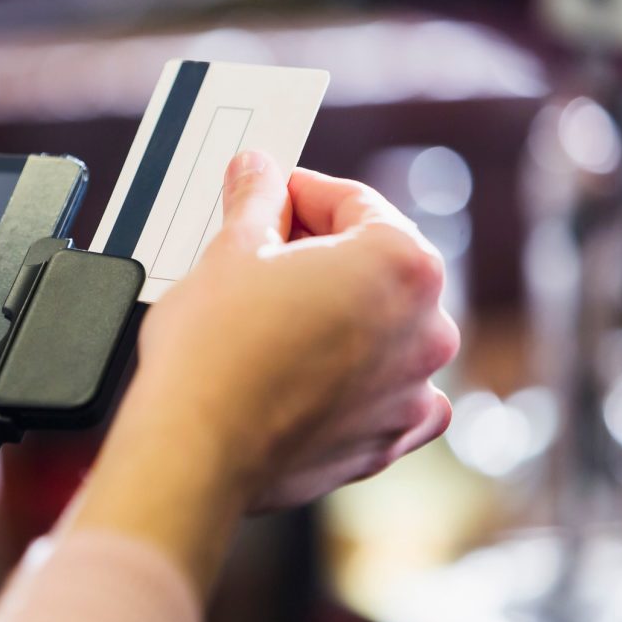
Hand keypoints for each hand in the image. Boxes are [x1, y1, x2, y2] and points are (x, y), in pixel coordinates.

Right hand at [69, 150, 458, 593]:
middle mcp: (426, 329)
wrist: (195, 449)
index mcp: (401, 264)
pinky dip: (357, 382)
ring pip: (384, 332)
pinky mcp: (386, 442)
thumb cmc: (214, 353)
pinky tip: (310, 372)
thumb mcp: (229, 251)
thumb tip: (258, 172)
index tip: (272, 196)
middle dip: (323, 254)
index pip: (356, 203)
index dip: (303, 193)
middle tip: (264, 251)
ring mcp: (412, 392)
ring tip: (276, 316)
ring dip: (341, 317)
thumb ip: (257, 201)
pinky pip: (386, 397)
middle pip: (377, 267)